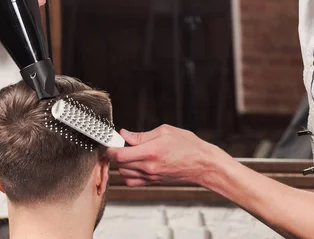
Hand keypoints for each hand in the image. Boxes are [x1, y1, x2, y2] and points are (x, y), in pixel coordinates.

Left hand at [107, 124, 223, 187]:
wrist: (202, 164)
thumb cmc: (187, 145)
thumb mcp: (165, 131)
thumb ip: (141, 135)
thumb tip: (125, 134)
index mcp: (151, 152)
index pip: (119, 154)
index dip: (111, 147)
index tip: (111, 140)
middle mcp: (148, 166)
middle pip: (119, 163)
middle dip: (116, 152)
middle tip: (122, 143)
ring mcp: (150, 176)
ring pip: (123, 173)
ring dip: (122, 163)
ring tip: (129, 153)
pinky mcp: (152, 181)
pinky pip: (132, 181)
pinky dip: (128, 174)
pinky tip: (134, 164)